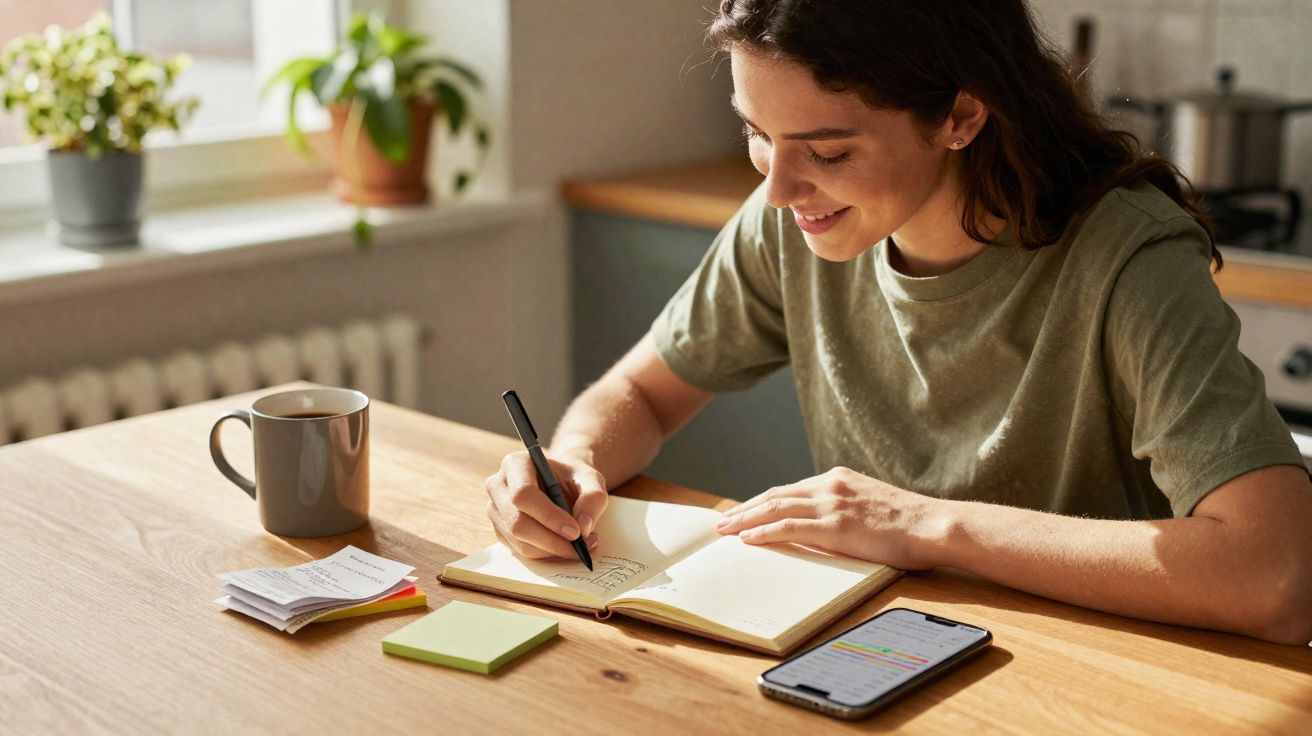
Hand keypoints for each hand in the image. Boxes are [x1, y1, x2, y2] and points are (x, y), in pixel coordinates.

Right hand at [484, 450, 607, 560]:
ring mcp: (496, 510)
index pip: (523, 494)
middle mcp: (498, 485)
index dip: (549, 516)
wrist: (562, 483)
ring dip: (552, 550)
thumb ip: (593, 498)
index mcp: (516, 464)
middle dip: (552, 540)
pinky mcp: (500, 530)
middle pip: (517, 522)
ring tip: (580, 546)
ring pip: (519, 541)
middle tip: (582, 545)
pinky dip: (547, 553)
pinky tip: (565, 545)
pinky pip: (521, 550)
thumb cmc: (573, 478)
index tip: (575, 531)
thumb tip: (583, 527)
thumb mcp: (592, 479)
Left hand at [714, 467, 943, 569]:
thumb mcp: (870, 507)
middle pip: (775, 495)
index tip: (744, 512)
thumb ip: (844, 510)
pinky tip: (747, 539)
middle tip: (722, 522)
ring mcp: (832, 503)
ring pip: (775, 508)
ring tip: (724, 531)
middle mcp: (830, 485)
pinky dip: (764, 532)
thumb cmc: (910, 524)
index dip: (762, 502)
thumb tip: (821, 529)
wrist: (934, 525)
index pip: (789, 490)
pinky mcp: (835, 524)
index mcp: (838, 479)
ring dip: (745, 520)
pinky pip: (789, 527)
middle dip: (745, 509)